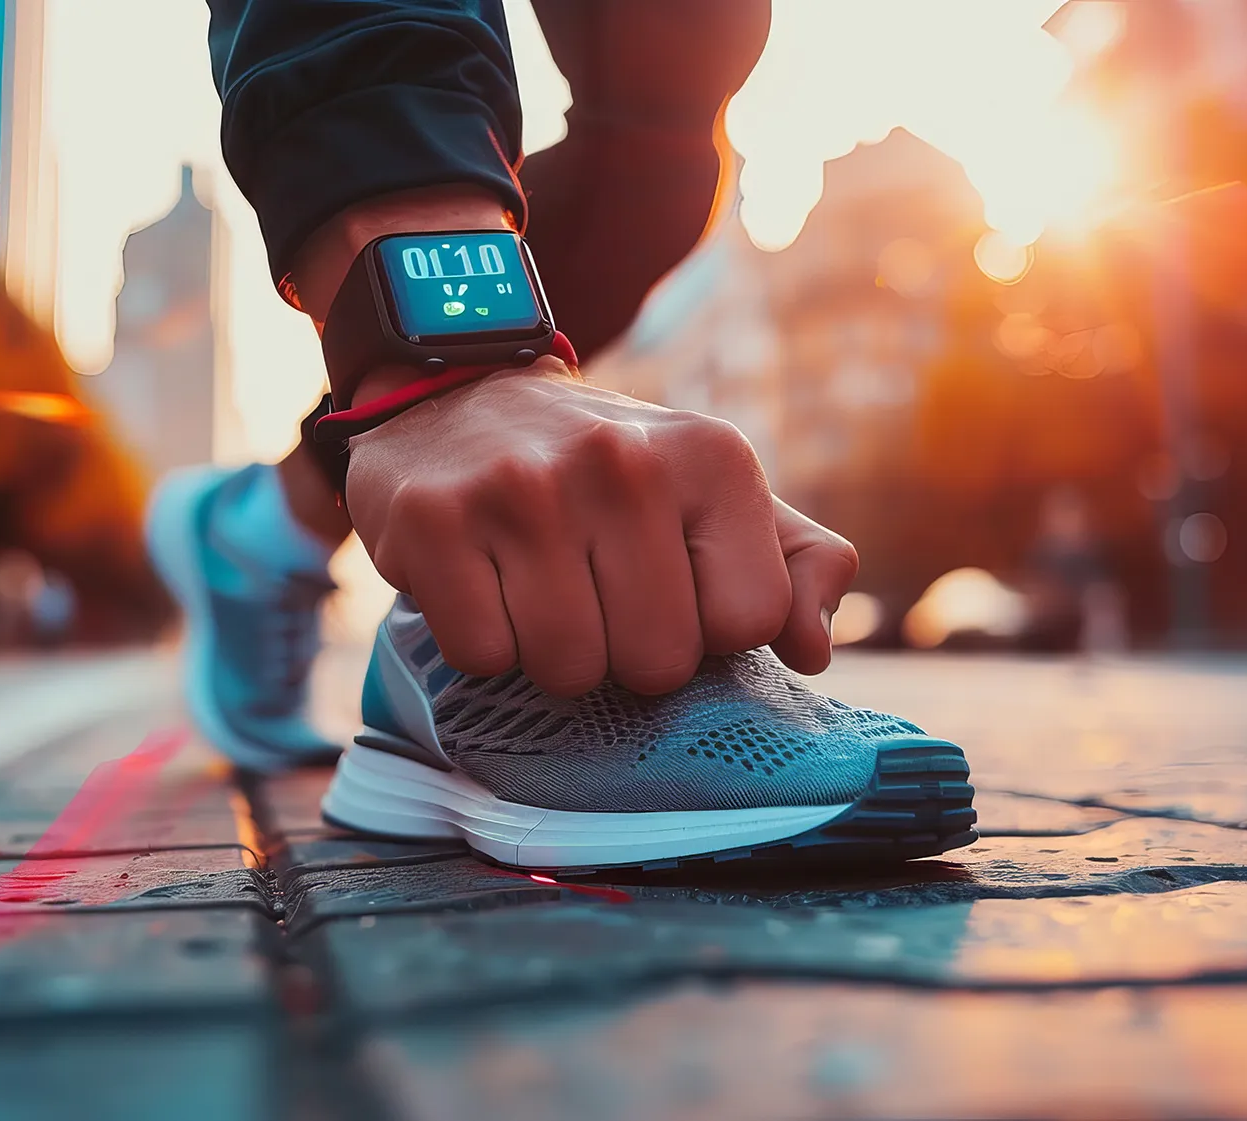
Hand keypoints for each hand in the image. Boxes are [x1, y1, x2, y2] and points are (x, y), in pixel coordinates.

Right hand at [344, 366, 858, 695]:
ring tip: (535, 587)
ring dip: (549, 653)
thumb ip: (794, 564)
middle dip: (623, 652)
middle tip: (591, 592)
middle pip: (656, 663)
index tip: (667, 586)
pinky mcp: (433, 518)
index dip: (704, 630)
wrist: (457, 391)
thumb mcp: (712, 493)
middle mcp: (622, 462)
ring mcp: (522, 487)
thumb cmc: (605, 474)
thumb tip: (813, 650)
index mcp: (710, 456)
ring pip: (567, 669)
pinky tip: (481, 582)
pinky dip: (482, 643)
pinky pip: (483, 655)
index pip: (749, 621)